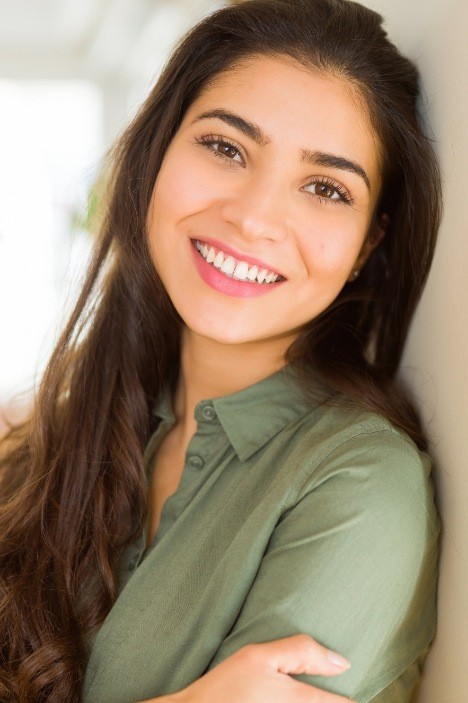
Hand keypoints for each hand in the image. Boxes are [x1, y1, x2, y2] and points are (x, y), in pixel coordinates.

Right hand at [150, 634, 354, 702]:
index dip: (347, 698)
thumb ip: (302, 652)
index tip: (347, 693)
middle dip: (325, 701)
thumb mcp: (259, 655)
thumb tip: (342, 663)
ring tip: (286, 696)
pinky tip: (278, 702)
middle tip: (309, 690)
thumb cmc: (226, 687)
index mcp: (298, 701)